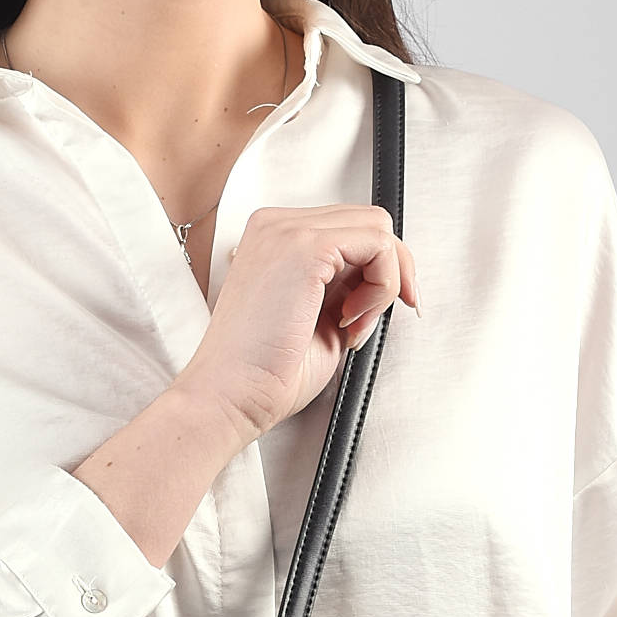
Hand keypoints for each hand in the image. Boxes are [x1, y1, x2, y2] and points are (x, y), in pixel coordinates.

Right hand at [173, 203, 419, 449]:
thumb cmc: (263, 372)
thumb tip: (381, 281)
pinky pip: (378, 244)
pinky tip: (351, 317)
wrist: (230, 394)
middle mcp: (278, 226)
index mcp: (275, 239)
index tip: (373, 312)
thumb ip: (346, 289)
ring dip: (382, 281)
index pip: (348, 230)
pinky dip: (381, 285)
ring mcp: (289, 230)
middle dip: (386, 274)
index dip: (376, 270)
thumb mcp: (317, 319)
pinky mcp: (306, 246)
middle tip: (364, 321)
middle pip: (367, 222)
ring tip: (351, 323)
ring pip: (377, 228)